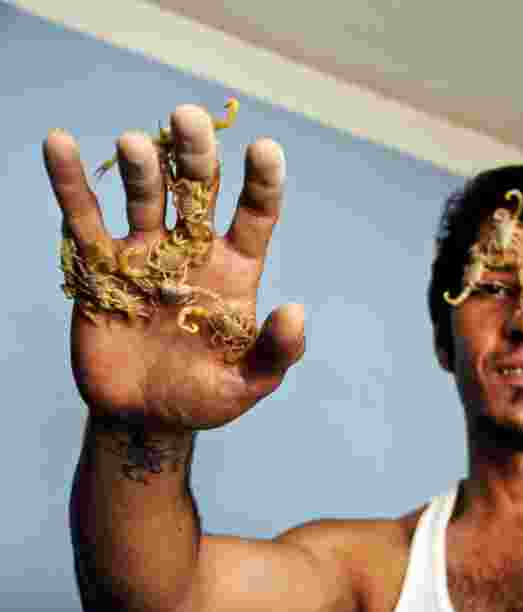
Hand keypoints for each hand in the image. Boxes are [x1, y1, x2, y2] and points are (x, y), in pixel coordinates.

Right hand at [45, 104, 303, 430]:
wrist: (143, 416)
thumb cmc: (204, 398)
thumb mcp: (246, 384)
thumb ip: (274, 352)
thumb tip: (295, 311)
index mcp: (234, 271)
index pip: (254, 217)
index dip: (261, 183)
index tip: (265, 147)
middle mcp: (192, 250)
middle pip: (197, 191)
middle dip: (195, 155)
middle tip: (189, 117)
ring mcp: (144, 253)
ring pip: (145, 198)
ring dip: (142, 168)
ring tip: (136, 142)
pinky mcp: (99, 266)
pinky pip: (82, 219)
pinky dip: (71, 182)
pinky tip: (60, 144)